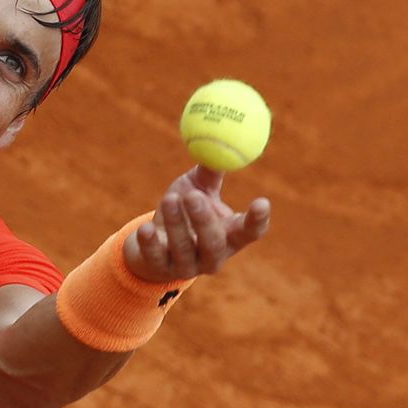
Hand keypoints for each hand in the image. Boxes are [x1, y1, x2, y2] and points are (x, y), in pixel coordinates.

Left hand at [123, 165, 270, 282]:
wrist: (152, 239)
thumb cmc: (182, 209)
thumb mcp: (195, 188)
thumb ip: (208, 172)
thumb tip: (220, 138)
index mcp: (229, 236)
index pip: (250, 232)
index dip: (257, 220)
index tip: (262, 201)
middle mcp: (212, 255)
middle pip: (214, 243)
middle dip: (205, 220)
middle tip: (195, 196)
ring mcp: (187, 266)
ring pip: (184, 248)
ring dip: (177, 223)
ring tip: (170, 198)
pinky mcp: (160, 269)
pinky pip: (156, 257)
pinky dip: (151, 243)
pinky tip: (146, 228)